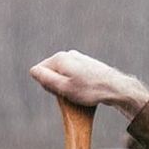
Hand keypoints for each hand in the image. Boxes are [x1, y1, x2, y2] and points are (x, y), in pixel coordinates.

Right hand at [30, 50, 148, 119]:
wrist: (115, 88)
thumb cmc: (90, 90)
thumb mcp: (64, 88)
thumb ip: (46, 79)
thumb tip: (33, 71)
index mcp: (59, 58)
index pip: (39, 71)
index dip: (46, 85)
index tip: (59, 92)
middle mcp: (68, 54)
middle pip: (52, 72)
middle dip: (57, 85)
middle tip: (70, 95)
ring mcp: (78, 58)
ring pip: (63, 74)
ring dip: (67, 86)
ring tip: (79, 93)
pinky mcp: (86, 64)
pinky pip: (73, 75)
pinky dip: (76, 84)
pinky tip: (86, 90)